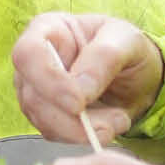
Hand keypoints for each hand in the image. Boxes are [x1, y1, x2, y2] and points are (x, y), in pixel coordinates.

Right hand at [11, 13, 164, 145]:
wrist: (136, 76)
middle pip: (33, 95)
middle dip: (72, 118)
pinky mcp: (44, 114)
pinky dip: (81, 136)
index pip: (28, 54)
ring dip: (81, 130)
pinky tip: (106, 125)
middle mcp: (33, 60)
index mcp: (47, 29)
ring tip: (118, 121)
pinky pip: (53, 132)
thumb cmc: (128, 48)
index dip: (48, 81)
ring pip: (41, 119)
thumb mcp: (128, 41)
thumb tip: (80, 92)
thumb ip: (104, 58)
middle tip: (113, 123)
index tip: (79, 104)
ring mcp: (35, 89)